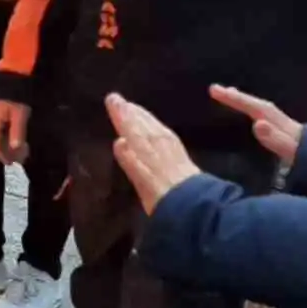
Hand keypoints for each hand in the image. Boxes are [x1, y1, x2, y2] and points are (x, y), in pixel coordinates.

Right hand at [0, 99, 30, 164]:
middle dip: (6, 152)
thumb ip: (17, 132)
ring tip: (20, 153)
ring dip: (8, 147)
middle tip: (18, 160)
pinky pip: (2, 132)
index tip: (11, 163)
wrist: (15, 81)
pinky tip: (18, 142)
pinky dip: (9, 139)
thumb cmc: (17, 99)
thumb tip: (15, 148)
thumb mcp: (20, 116)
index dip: (1, 154)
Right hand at [107, 93, 200, 213]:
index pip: (131, 129)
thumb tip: (120, 142)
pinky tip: (157, 128)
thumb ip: (130, 162)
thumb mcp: (141, 184)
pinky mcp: (183, 158)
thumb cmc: (163, 202)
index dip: (121, 115)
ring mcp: (172, 152)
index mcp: (145, 155)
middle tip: (119, 99)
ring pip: (155, 129)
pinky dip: (159, 128)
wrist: (194, 208)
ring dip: (144, 117)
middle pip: (143, 127)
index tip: (112, 99)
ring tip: (134, 107)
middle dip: (131, 112)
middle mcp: (158, 149)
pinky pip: (168, 136)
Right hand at [211, 84, 302, 163]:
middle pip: (258, 105)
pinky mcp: (287, 138)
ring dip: (245, 103)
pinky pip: (264, 120)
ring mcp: (285, 129)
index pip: (254, 107)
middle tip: (216, 90)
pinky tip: (252, 120)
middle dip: (238, 97)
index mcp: (279, 124)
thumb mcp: (292, 151)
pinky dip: (254, 114)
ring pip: (262, 111)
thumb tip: (256, 123)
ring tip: (230, 97)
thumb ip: (276, 139)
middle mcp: (281, 122)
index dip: (234, 98)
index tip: (214, 90)